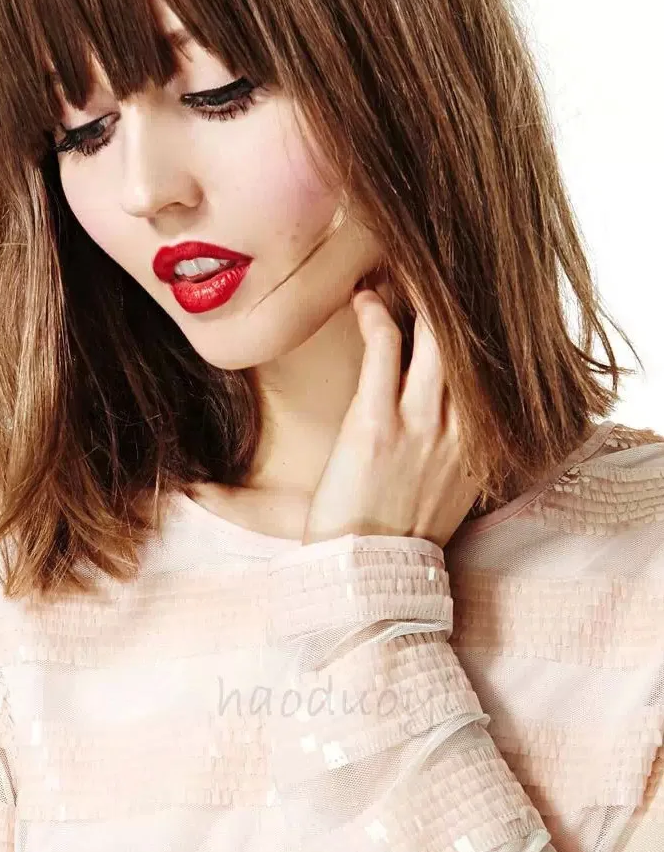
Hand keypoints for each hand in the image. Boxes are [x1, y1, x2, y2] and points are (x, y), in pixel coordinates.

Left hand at [302, 279, 480, 547]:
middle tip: (425, 272)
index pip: (487, 368)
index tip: (457, 303)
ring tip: (392, 272)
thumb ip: (456, 453)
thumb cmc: (400, 538)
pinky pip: (386, 350)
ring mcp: (421, 425)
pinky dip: (376, 316)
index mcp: (479, 446)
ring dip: (415, 296)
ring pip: (435, 337)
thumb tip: (447, 422)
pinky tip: (364, 300)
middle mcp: (460, 430)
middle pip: (471, 343)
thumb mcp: (449, 495)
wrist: (369, 579)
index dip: (474, 329)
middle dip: (451, 301)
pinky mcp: (377, 426)